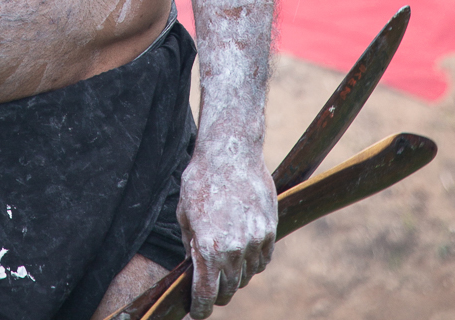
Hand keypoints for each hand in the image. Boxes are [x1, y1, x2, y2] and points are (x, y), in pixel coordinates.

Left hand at [176, 142, 275, 315]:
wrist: (230, 151)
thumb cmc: (201, 179)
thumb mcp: (185, 214)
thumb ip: (190, 246)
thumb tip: (193, 269)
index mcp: (209, 249)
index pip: (206, 295)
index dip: (201, 308)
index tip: (198, 311)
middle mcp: (234, 250)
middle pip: (229, 290)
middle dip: (217, 292)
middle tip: (210, 285)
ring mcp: (255, 241)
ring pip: (247, 277)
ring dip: (236, 276)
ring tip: (226, 263)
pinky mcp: (269, 231)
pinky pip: (262, 260)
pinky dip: (252, 262)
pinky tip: (242, 252)